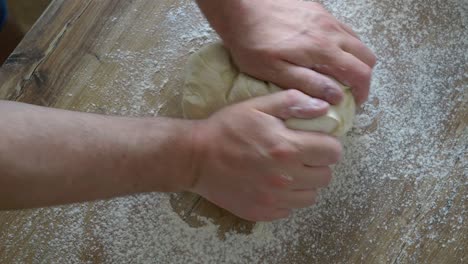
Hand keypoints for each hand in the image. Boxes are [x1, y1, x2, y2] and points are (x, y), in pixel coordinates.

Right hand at [188, 90, 341, 220]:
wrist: (195, 158)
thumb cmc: (226, 128)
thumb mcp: (257, 106)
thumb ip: (292, 103)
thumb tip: (324, 107)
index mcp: (287, 148)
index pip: (332, 152)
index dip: (328, 145)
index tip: (316, 142)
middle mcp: (285, 178)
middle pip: (325, 176)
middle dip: (318, 164)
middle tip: (301, 156)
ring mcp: (273, 199)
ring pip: (310, 196)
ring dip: (305, 183)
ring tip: (288, 172)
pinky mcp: (262, 213)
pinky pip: (289, 210)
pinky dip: (287, 199)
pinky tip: (273, 185)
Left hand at [197, 0, 375, 104]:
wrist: (239, 6)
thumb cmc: (252, 41)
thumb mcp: (273, 71)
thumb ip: (307, 83)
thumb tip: (335, 96)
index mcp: (322, 50)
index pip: (360, 73)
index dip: (363, 91)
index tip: (355, 102)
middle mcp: (331, 31)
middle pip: (366, 55)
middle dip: (363, 76)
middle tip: (349, 89)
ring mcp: (326, 18)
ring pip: (357, 40)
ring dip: (354, 59)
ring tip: (337, 72)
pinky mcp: (318, 9)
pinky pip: (343, 28)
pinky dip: (343, 44)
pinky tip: (324, 52)